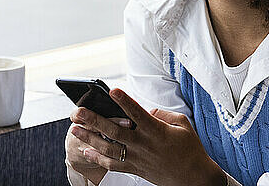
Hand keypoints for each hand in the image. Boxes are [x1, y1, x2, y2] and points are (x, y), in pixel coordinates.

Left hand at [69, 88, 224, 185]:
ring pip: (108, 148)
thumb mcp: (182, 124)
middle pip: (114, 131)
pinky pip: (113, 165)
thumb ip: (162, 113)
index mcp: (156, 130)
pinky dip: (98, 158)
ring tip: (74, 130)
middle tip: (77, 112)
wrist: (194, 178)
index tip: (112, 90)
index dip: (124, 101)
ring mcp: (137, 158)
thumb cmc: (189, 148)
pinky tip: (86, 151)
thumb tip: (145, 110)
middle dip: (93, 120)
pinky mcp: (135, 169)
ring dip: (89, 139)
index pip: (137, 112)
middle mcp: (143, 144)